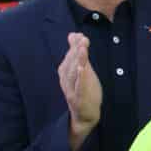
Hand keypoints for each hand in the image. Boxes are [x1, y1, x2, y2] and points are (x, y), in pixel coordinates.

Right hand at [58, 32, 102, 148]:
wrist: (84, 116)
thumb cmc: (83, 90)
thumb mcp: (81, 70)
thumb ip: (77, 54)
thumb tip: (73, 34)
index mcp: (66, 73)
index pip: (69, 57)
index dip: (74, 45)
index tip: (78, 34)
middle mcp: (66, 80)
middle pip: (70, 63)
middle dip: (75, 50)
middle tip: (82, 39)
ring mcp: (72, 90)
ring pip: (73, 73)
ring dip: (77, 60)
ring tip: (82, 49)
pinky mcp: (79, 99)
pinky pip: (79, 87)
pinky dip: (79, 78)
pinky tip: (82, 69)